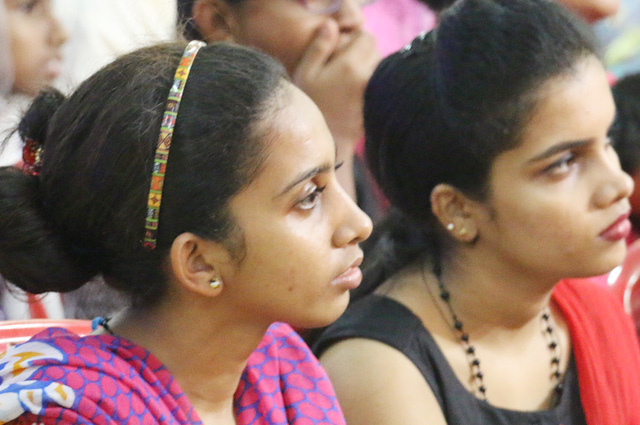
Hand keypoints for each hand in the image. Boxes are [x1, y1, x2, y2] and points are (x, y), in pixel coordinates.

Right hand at [292, 21, 380, 154]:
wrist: (322, 139)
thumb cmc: (311, 103)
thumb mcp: (306, 73)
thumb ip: (319, 47)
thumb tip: (331, 25)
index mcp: (350, 66)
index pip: (367, 38)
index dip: (356, 41)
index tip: (345, 51)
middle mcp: (368, 78)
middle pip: (377, 52)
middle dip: (365, 55)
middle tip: (347, 67)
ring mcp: (376, 94)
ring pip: (381, 69)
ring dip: (371, 71)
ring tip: (353, 83)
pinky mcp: (379, 106)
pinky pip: (383, 87)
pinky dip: (375, 87)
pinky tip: (359, 96)